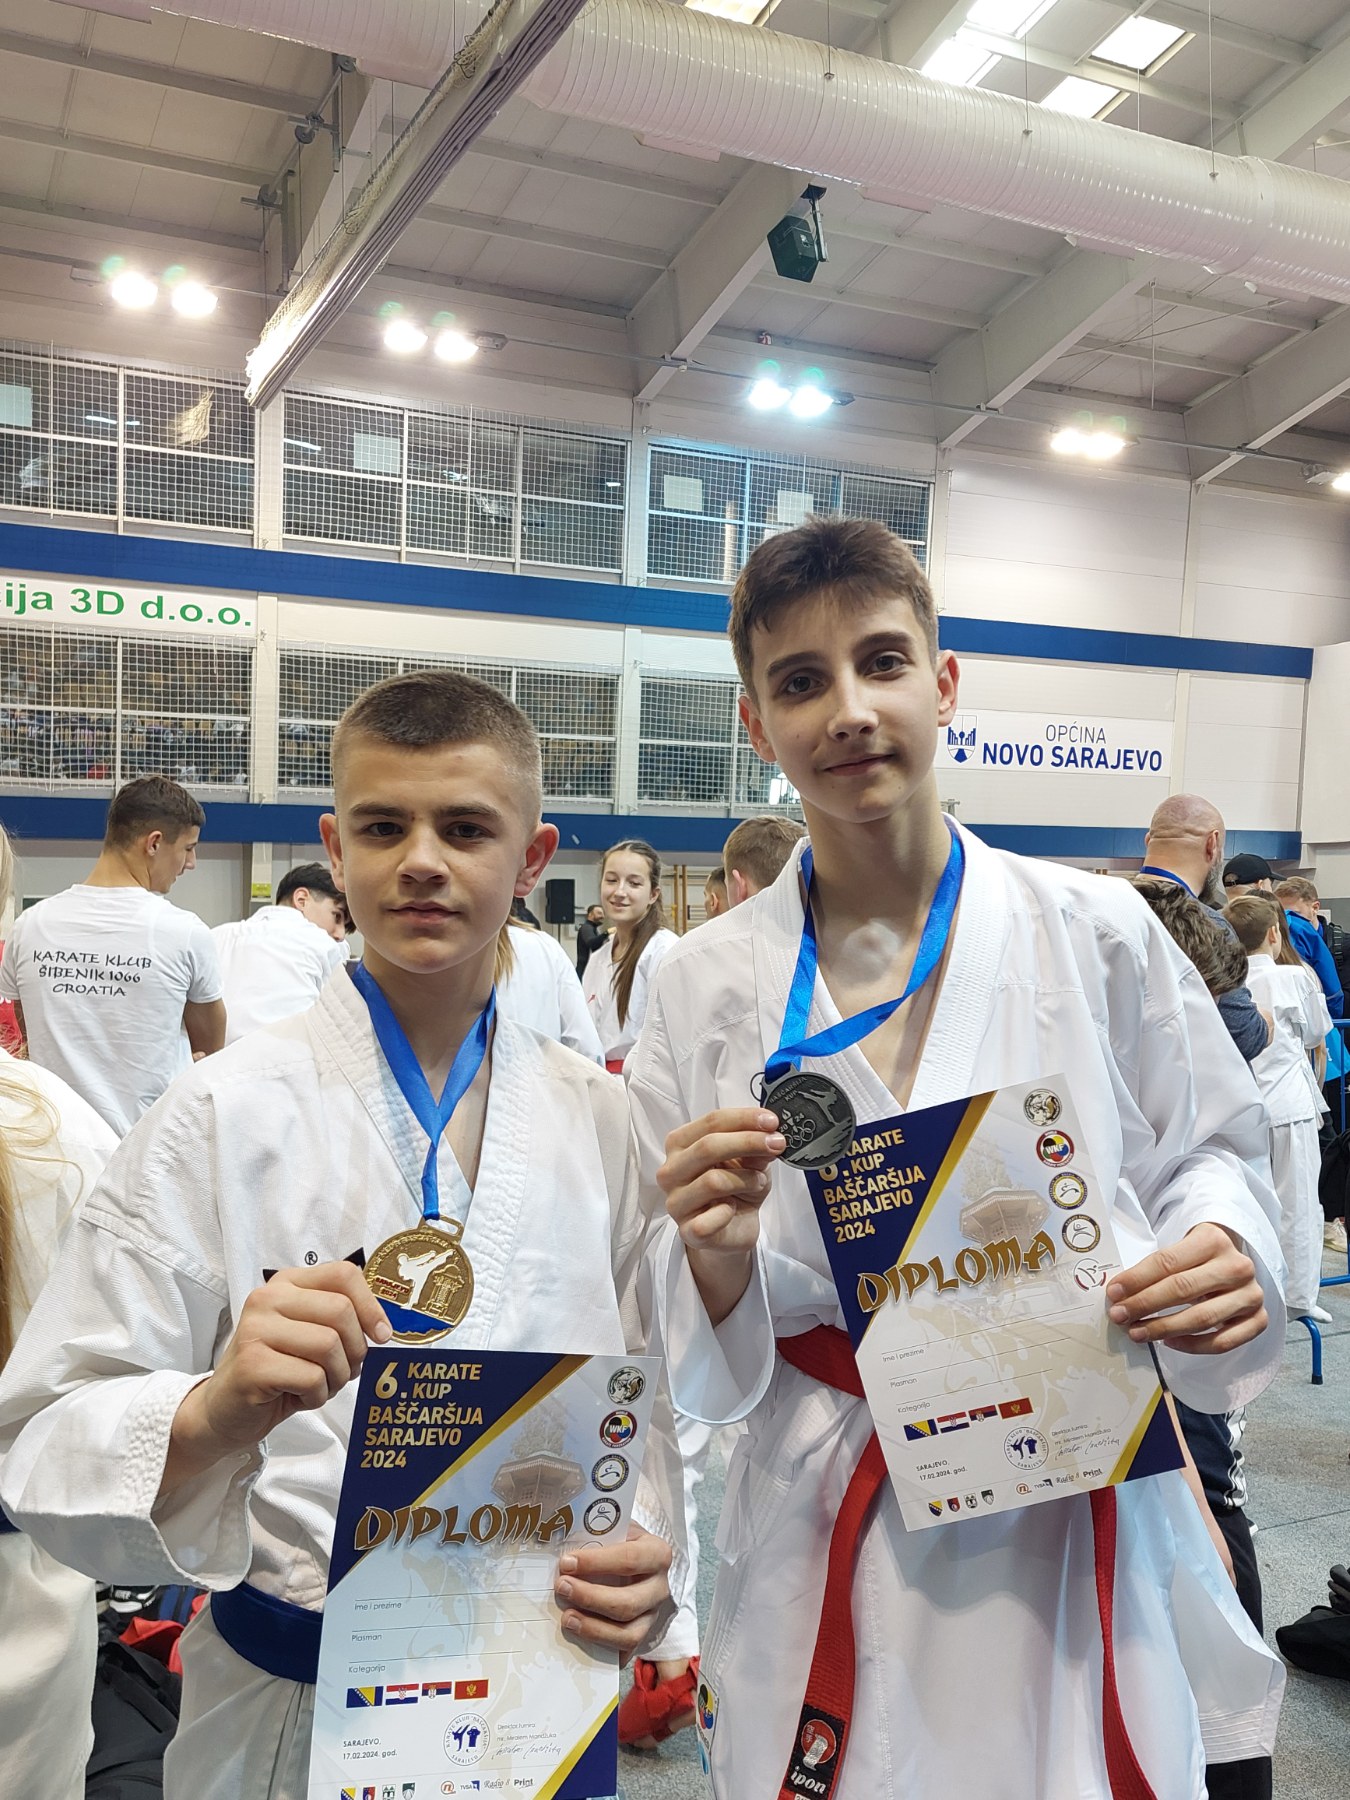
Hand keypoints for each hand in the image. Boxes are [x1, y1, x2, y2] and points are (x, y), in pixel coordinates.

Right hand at [164, 1262, 392, 1494]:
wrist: (225, 1409)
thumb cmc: (277, 1370)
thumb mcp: (309, 1334)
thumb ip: (339, 1319)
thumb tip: (383, 1327)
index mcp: (287, 1283)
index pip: (343, 1274)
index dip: (371, 1306)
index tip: (380, 1335)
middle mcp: (267, 1298)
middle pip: (340, 1311)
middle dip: (355, 1350)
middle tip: (343, 1371)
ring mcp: (256, 1329)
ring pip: (329, 1346)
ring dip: (337, 1377)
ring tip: (319, 1386)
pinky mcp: (252, 1364)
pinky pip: (312, 1377)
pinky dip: (317, 1396)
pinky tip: (300, 1397)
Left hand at [554, 1525, 671, 1660]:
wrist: (640, 1562)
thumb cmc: (622, 1544)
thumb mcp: (616, 1531)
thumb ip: (596, 1537)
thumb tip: (560, 1544)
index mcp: (657, 1554)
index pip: (629, 1559)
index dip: (596, 1563)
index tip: (566, 1563)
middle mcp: (660, 1588)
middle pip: (628, 1602)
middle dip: (590, 1597)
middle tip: (561, 1588)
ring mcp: (653, 1616)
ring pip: (628, 1633)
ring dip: (593, 1628)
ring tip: (567, 1618)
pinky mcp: (643, 1636)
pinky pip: (623, 1651)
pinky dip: (601, 1648)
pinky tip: (580, 1639)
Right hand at [659, 1108, 785, 1325]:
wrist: (735, 1228)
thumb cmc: (737, 1187)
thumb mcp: (751, 1161)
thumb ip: (754, 1148)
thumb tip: (768, 1136)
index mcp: (680, 1144)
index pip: (711, 1122)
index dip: (744, 1118)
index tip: (772, 1121)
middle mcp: (671, 1170)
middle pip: (708, 1147)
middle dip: (749, 1142)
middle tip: (777, 1144)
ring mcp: (676, 1202)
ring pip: (714, 1181)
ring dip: (747, 1179)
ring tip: (759, 1183)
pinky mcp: (687, 1231)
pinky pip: (710, 1220)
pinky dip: (729, 1212)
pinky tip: (734, 1210)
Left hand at [1106, 1223, 1265, 1354]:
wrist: (1233, 1262)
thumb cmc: (1197, 1258)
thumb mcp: (1179, 1251)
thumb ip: (1154, 1268)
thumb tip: (1118, 1294)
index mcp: (1213, 1239)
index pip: (1168, 1262)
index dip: (1137, 1279)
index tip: (1113, 1293)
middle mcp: (1237, 1266)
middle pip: (1183, 1289)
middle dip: (1145, 1305)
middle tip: (1120, 1316)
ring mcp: (1251, 1294)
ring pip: (1202, 1318)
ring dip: (1164, 1328)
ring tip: (1137, 1333)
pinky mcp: (1259, 1319)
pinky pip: (1223, 1341)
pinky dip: (1193, 1345)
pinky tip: (1169, 1343)